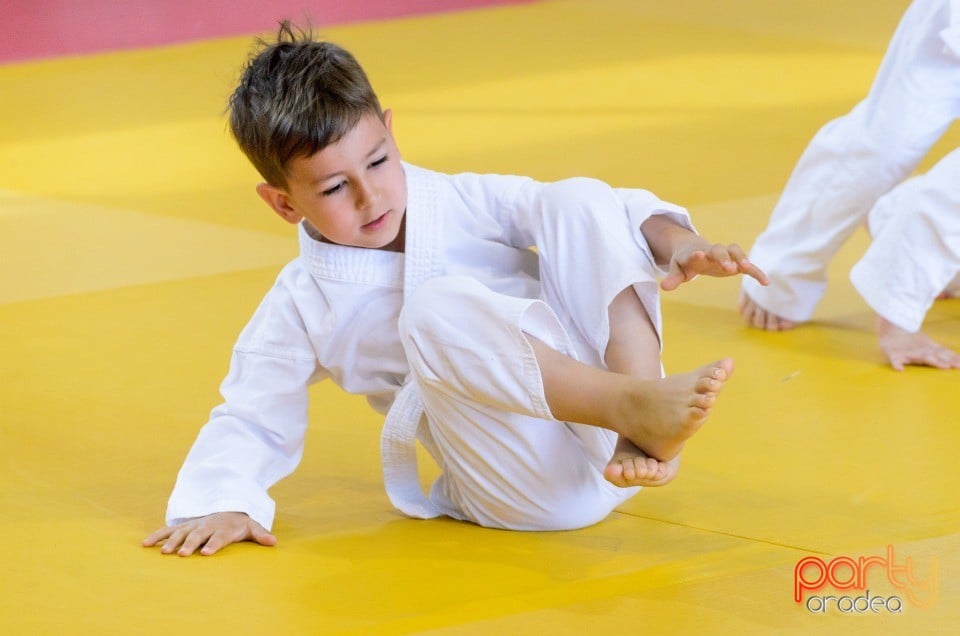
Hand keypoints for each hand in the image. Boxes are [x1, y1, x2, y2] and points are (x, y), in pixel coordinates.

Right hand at [142, 511, 276, 556]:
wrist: (226, 509)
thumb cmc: (239, 524)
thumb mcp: (252, 527)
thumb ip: (261, 534)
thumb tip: (273, 542)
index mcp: (223, 528)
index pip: (219, 537)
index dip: (213, 544)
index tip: (205, 553)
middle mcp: (207, 526)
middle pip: (198, 535)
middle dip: (190, 543)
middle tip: (181, 554)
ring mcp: (193, 525)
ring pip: (181, 532)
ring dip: (171, 541)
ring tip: (163, 552)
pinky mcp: (183, 526)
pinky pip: (168, 530)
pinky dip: (157, 535)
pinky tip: (145, 544)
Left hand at [661, 239, 768, 290]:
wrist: (695, 249)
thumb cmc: (685, 261)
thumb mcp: (677, 269)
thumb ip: (672, 278)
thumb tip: (664, 288)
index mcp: (695, 253)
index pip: (695, 252)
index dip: (697, 254)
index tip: (699, 254)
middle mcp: (712, 251)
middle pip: (719, 249)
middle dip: (722, 257)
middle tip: (727, 267)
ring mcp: (725, 255)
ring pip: (735, 251)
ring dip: (741, 258)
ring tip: (747, 268)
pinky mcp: (735, 262)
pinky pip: (748, 265)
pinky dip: (757, 272)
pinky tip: (766, 283)